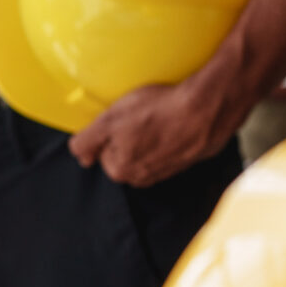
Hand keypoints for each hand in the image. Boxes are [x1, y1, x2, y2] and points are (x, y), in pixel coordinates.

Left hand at [68, 83, 229, 186]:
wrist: (205, 110)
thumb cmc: (156, 113)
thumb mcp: (108, 122)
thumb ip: (86, 142)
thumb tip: (80, 156)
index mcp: (121, 170)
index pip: (102, 152)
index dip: (108, 132)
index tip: (119, 118)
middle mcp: (144, 176)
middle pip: (124, 152)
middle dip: (128, 135)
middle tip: (139, 114)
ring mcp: (167, 169)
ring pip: (147, 149)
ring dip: (150, 133)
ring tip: (158, 114)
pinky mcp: (187, 158)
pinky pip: (169, 146)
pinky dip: (169, 134)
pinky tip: (174, 118)